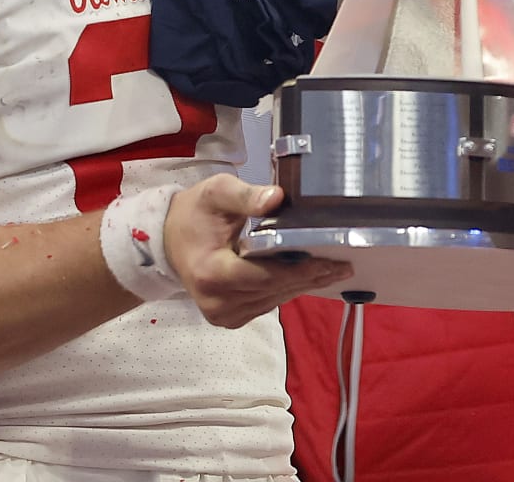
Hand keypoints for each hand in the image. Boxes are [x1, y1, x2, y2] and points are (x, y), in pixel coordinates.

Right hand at [163, 174, 350, 328]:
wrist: (170, 239)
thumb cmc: (195, 213)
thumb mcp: (217, 193)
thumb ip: (246, 196)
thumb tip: (278, 198)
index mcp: (211, 272)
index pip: (264, 276)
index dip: (299, 270)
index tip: (331, 260)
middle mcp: (216, 301)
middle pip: (274, 290)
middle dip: (310, 277)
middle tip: (343, 264)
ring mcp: (222, 314)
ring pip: (274, 300)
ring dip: (302, 285)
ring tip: (333, 269)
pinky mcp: (229, 318)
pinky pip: (266, 304)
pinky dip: (286, 289)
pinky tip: (307, 276)